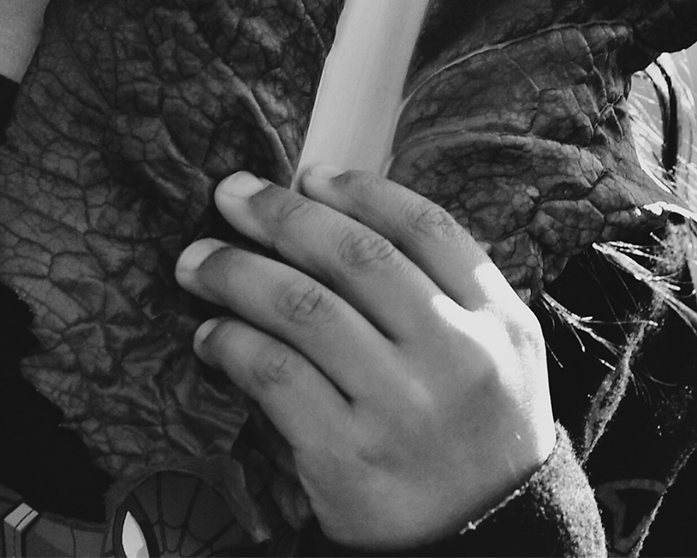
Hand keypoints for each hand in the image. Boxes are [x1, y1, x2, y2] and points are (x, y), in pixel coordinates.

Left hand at [175, 166, 557, 550]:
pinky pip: (271, 374)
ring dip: (234, 272)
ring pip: (300, 307)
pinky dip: (229, 342)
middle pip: (353, 256)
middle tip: (229, 194)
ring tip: (197, 261)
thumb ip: (443, 284)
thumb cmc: (476, 432)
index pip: (424, 227)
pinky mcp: (347, 457)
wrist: (487, 544)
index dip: (359, 190)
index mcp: (498, 320)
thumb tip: (337, 207)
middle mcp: (455, 357)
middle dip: (278, 213)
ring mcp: (400, 409)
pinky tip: (210, 334)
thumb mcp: (500, 353)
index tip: (309, 175)